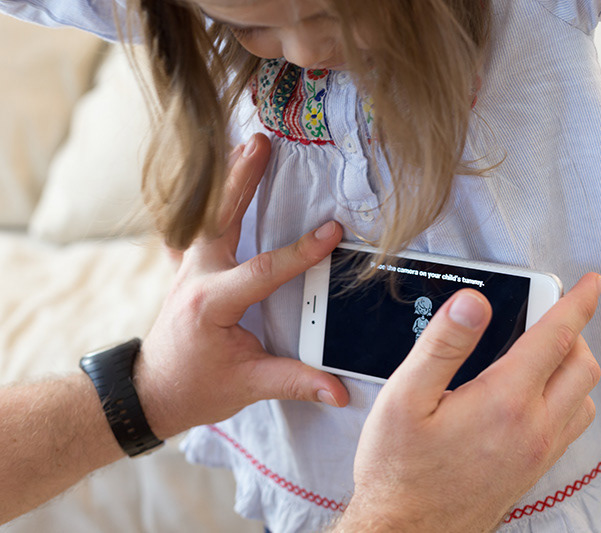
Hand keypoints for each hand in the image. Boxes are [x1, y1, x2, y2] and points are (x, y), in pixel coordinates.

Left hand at [135, 134, 349, 438]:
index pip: (262, 271)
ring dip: (229, 179)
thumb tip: (339, 391)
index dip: (299, 251)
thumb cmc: (196, 388)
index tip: (332, 232)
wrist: (151, 390)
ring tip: (249, 145)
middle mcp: (197, 278)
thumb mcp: (247, 386)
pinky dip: (214, 198)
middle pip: (222, 220)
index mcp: (212, 304)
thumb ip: (294, 381)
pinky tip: (226, 177)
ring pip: (209, 214)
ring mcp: (189, 269)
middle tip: (263, 143)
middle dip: (244, 180)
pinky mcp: (190, 268)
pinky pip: (201, 225)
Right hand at [339, 274, 600, 531]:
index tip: (590, 283)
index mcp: (504, 403)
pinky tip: (536, 395)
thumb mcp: (405, 397)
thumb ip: (443, 344)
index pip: (556, 338)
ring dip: (574, 366)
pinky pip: (571, 425)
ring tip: (542, 351)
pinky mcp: (534, 471)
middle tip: (547, 314)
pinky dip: (568, 397)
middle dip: (574, 331)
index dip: (576, 303)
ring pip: (584, 397)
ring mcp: (538, 454)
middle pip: (582, 366)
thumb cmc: (399, 471)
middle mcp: (533, 429)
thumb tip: (474, 303)